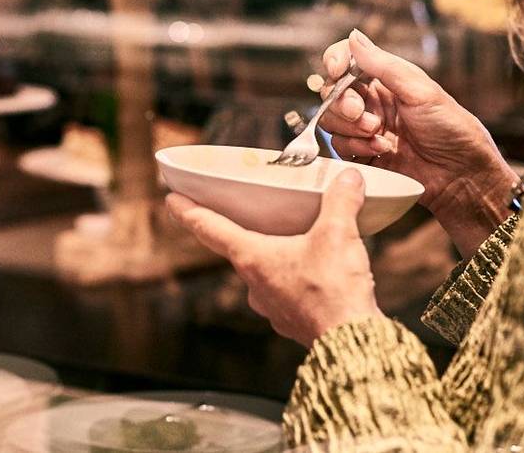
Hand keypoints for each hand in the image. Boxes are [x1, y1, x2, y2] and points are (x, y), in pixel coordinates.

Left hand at [165, 172, 379, 346]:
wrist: (352, 345)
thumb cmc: (334, 292)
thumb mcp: (338, 235)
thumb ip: (341, 201)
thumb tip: (349, 178)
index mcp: (253, 258)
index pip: (209, 228)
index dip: (188, 212)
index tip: (171, 200)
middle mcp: (254, 284)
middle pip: (238, 249)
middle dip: (244, 231)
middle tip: (247, 213)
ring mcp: (271, 306)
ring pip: (264, 272)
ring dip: (274, 256)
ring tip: (297, 242)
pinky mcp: (291, 320)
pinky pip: (285, 292)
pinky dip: (295, 278)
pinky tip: (316, 273)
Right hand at [317, 29, 517, 254]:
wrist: (461, 175)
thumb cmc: (451, 128)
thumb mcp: (420, 91)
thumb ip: (383, 65)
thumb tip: (354, 36)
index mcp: (385, 79)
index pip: (346, 59)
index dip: (335, 61)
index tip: (337, 70)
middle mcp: (372, 102)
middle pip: (332, 91)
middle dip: (343, 102)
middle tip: (363, 114)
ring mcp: (365, 129)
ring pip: (331, 120)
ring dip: (351, 128)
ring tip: (380, 135)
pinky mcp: (362, 155)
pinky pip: (339, 147)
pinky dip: (357, 148)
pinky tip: (382, 151)